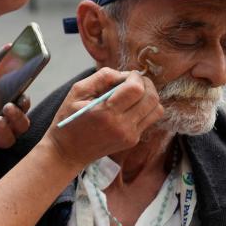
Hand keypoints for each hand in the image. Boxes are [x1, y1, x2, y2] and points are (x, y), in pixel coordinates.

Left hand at [0, 46, 31, 159]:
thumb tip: (9, 46)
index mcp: (14, 108)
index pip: (25, 108)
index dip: (24, 105)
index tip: (20, 97)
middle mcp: (9, 126)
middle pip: (21, 126)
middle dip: (16, 118)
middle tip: (7, 108)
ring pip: (7, 140)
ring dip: (4, 131)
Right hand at [43, 68, 162, 168]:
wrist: (68, 152)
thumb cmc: (69, 120)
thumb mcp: (77, 92)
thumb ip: (101, 77)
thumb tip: (123, 74)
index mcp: (106, 112)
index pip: (136, 89)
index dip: (135, 77)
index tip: (127, 75)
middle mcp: (122, 126)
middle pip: (151, 98)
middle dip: (146, 84)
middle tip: (134, 81)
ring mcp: (130, 135)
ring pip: (157, 109)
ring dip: (149, 96)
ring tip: (135, 93)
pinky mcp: (132, 140)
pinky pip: (150, 119)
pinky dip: (145, 108)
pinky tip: (130, 107)